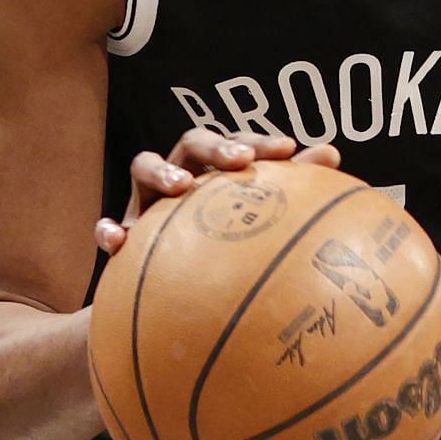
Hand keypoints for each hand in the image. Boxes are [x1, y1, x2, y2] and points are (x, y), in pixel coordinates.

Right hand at [94, 130, 340, 255]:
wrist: (169, 297)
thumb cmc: (221, 254)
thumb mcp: (252, 227)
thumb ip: (291, 193)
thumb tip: (332, 154)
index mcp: (213, 173)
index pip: (235, 145)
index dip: (258, 142)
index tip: (287, 149)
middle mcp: (179, 178)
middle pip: (190, 144)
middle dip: (214, 147)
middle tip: (240, 160)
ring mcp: (145, 202)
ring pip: (141, 166)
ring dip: (161, 170)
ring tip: (181, 186)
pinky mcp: (122, 237)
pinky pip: (107, 229)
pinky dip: (109, 229)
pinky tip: (117, 240)